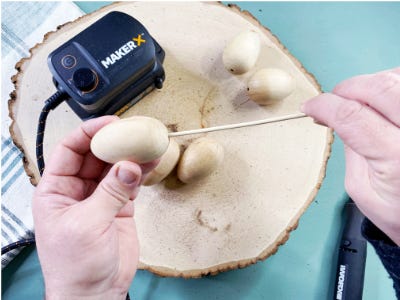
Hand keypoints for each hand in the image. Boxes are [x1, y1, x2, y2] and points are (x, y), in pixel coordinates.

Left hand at [33, 116, 157, 299]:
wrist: (95, 293)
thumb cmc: (75, 266)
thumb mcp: (87, 225)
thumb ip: (109, 193)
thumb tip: (128, 166)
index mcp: (56, 190)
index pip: (69, 151)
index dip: (88, 134)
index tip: (109, 125)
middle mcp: (77, 190)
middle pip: (95, 156)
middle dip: (113, 143)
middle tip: (133, 132)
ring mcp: (100, 197)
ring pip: (115, 167)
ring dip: (130, 156)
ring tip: (147, 144)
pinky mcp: (120, 207)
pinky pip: (130, 183)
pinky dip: (141, 172)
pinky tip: (152, 162)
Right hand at [302, 67, 399, 244]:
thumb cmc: (399, 213)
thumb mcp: (361, 189)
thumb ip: (350, 150)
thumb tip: (335, 117)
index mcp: (395, 158)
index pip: (352, 115)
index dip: (324, 105)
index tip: (311, 106)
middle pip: (380, 87)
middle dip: (348, 88)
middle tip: (334, 99)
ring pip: (397, 78)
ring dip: (372, 83)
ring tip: (359, 99)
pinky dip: (391, 83)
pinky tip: (382, 98)